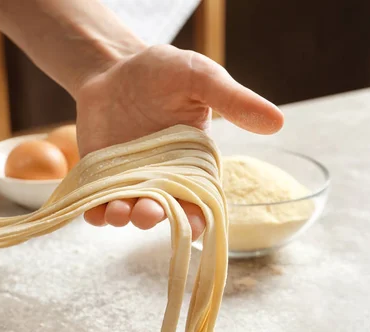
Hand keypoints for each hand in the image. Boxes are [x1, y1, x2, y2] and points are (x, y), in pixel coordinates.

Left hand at [75, 45, 283, 239]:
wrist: (114, 67)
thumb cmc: (162, 72)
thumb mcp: (200, 78)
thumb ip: (233, 100)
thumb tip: (277, 121)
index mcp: (193, 162)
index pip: (200, 198)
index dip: (198, 217)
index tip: (193, 225)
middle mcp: (162, 178)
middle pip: (163, 210)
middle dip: (156, 217)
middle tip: (147, 212)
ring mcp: (130, 181)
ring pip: (130, 211)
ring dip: (124, 217)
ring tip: (118, 212)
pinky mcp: (101, 178)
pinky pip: (97, 204)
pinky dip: (95, 212)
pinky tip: (93, 211)